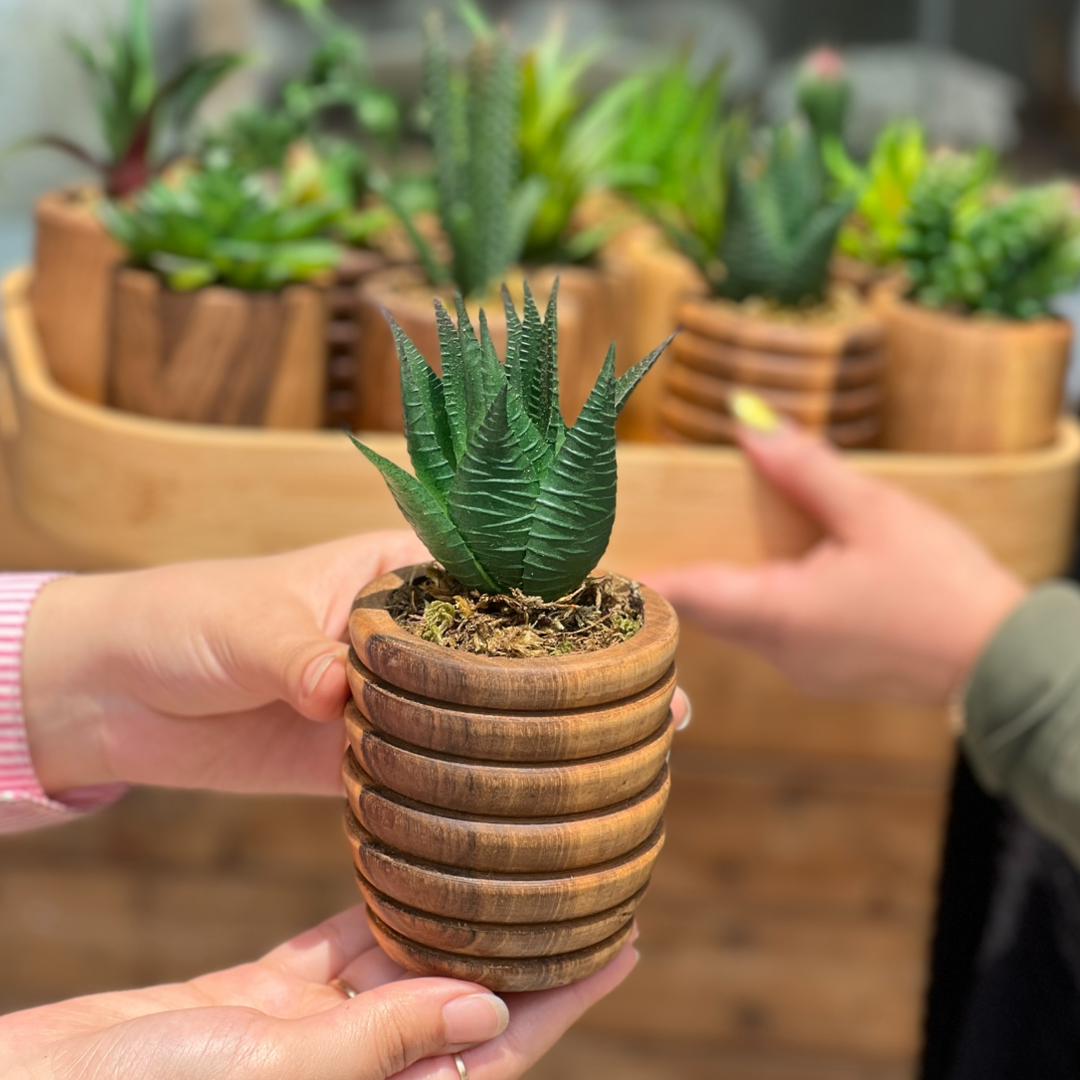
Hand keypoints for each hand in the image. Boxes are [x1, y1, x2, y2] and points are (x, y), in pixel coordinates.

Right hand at [0, 905, 638, 1079]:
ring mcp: (305, 1033)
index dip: (564, 996)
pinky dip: (370, 905)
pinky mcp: (259, 999)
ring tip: (502, 860)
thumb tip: (487, 1006)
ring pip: (400, 962)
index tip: (622, 942)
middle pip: (461, 995)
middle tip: (572, 881)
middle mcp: (352, 1069)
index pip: (496, 1045)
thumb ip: (381, 1042)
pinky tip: (404, 862)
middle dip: (517, 944)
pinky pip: (335, 946)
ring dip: (449, 915)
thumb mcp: (268, 1068)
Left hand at [22, 533, 690, 796]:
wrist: (121, 693)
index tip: (642, 637)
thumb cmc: (185, 621)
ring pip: (486, 718)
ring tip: (620, 766)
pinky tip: (530, 812)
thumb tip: (335, 692)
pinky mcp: (369, 755)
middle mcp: (412, 635)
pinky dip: (479, 790)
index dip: (576, 607)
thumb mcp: (244, 623)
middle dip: (583, 682)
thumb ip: (294, 650)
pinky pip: (438, 771)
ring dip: (545, 741)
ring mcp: (396, 699)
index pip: (505, 579)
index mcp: (397, 574)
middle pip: (514, 656)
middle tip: (660, 715)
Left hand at [649, 407, 1026, 705]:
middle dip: (675, 572)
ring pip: (737, 621)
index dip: (636, 575)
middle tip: (644, 532)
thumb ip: (803, 467)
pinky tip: (785, 566)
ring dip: (720, 584)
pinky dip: (760, 598)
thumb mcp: (873, 511)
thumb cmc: (942, 586)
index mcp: (776, 612)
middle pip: (702, 607)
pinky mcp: (822, 671)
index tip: (595, 559)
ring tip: (707, 538)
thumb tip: (747, 419)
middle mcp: (775, 650)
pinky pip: (772, 632)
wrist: (1002, 662)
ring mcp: (798, 667)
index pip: (681, 592)